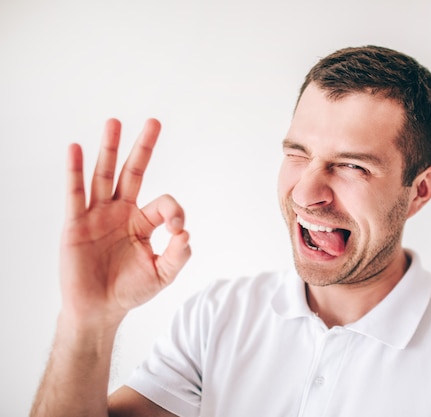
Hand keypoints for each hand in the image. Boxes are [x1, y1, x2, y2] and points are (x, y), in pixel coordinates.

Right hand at [60, 118, 190, 326]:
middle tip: (154, 121)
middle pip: (134, 172)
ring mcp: (98, 216)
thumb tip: (186, 233)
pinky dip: (75, 171)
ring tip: (114, 122)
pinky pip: (75, 193)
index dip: (175, 211)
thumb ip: (178, 255)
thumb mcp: (162, 274)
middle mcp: (121, 213)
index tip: (177, 228)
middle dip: (143, 148)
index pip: (164, 203)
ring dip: (109, 149)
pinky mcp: (76, 224)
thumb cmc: (130, 290)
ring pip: (105, 175)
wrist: (98, 309)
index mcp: (143, 223)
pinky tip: (75, 149)